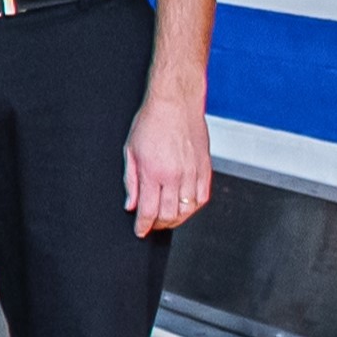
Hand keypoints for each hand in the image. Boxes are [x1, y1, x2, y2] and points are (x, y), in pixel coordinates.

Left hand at [124, 94, 212, 237]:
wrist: (175, 104)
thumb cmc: (150, 123)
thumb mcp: (130, 151)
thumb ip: (130, 181)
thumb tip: (131, 204)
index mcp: (153, 172)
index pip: (148, 210)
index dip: (143, 226)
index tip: (140, 232)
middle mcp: (175, 176)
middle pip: (169, 215)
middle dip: (158, 225)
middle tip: (151, 225)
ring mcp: (193, 173)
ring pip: (188, 209)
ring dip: (176, 219)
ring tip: (166, 220)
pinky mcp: (206, 168)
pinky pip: (202, 197)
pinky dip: (193, 207)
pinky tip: (184, 207)